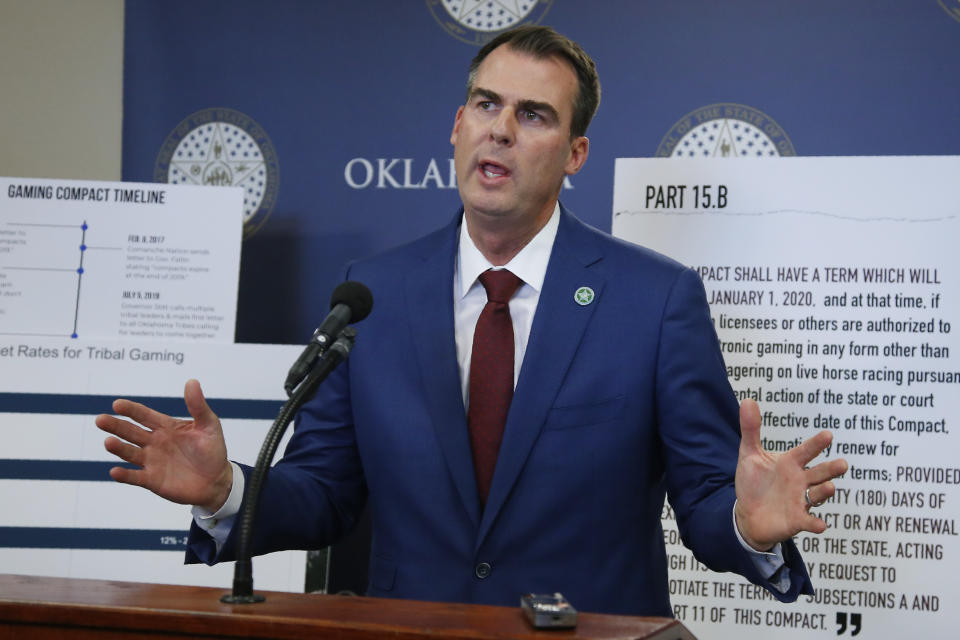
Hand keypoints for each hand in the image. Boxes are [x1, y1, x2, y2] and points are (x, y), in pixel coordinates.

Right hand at [96, 379, 232, 511]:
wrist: (217, 480)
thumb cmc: (212, 450)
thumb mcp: (209, 425)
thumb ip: (198, 406)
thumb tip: (192, 381)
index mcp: (165, 427)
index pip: (144, 415)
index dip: (131, 410)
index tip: (117, 404)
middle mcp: (154, 442)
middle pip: (131, 431)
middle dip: (116, 425)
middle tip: (100, 419)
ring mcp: (151, 461)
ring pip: (130, 453)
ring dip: (118, 447)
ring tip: (109, 442)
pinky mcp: (152, 480)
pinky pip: (135, 477)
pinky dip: (124, 475)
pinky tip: (114, 471)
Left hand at [734, 399, 847, 550]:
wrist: (747, 514)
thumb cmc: (753, 482)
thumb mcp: (750, 455)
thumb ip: (751, 430)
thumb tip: (747, 400)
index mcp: (790, 463)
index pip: (805, 451)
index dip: (816, 444)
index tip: (828, 435)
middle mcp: (800, 480)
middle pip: (819, 473)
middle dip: (830, 469)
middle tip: (842, 464)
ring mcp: (800, 500)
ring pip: (817, 495)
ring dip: (824, 492)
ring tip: (830, 487)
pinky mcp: (797, 520)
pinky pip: (809, 521)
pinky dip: (815, 523)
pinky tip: (821, 525)